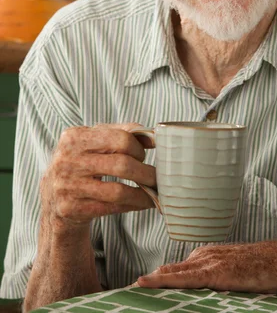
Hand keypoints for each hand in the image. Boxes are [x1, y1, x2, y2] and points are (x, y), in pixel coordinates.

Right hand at [40, 123, 155, 231]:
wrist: (53, 199)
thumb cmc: (81, 165)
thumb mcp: (93, 143)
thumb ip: (120, 134)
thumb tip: (152, 136)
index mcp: (74, 137)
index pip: (120, 138)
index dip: (138, 148)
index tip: (144, 155)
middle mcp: (67, 160)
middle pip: (121, 164)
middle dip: (145, 172)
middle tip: (156, 176)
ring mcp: (67, 186)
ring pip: (118, 190)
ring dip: (142, 192)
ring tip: (154, 191)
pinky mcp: (71, 209)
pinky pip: (111, 208)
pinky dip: (132, 205)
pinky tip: (142, 202)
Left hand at [137, 243, 276, 292]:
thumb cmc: (265, 267)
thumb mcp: (237, 271)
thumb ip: (218, 278)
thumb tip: (203, 291)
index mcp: (208, 256)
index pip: (176, 270)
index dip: (157, 280)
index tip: (138, 288)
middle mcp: (205, 256)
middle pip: (170, 271)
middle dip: (149, 281)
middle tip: (127, 291)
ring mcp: (210, 262)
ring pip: (172, 272)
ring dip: (151, 281)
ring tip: (130, 289)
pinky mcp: (217, 272)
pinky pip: (185, 277)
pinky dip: (164, 280)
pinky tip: (148, 282)